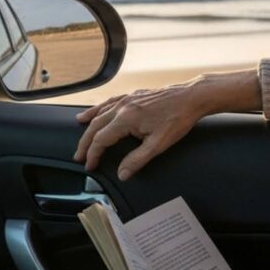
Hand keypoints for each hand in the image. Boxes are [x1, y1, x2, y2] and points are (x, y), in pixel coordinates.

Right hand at [73, 70, 260, 179]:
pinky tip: (96, 110)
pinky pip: (110, 101)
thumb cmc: (177, 120)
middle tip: (79, 155)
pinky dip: (99, 108)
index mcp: (126, 118)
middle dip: (85, 142)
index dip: (93, 154)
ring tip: (79, 129)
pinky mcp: (133, 95)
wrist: (190, 97)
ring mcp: (127, 99)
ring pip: (100, 111)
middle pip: (95, 125)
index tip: (89, 165)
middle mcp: (122, 107)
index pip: (101, 139)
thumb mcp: (158, 144)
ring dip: (89, 123)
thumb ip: (137, 160)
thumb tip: (122, 174)